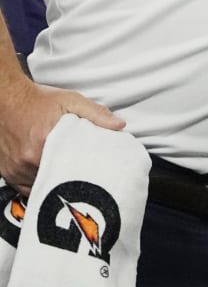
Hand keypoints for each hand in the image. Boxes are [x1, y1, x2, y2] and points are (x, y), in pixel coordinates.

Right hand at [0, 79, 123, 194]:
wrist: (7, 99)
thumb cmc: (38, 100)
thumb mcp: (71, 101)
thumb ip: (96, 114)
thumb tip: (118, 126)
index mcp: (45, 142)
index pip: (70, 168)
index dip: (83, 173)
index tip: (92, 173)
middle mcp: (27, 158)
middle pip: (55, 178)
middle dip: (69, 178)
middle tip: (81, 175)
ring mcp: (15, 167)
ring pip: (39, 184)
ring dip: (52, 181)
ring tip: (64, 174)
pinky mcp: (6, 171)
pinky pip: (23, 187)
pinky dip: (36, 184)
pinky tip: (47, 177)